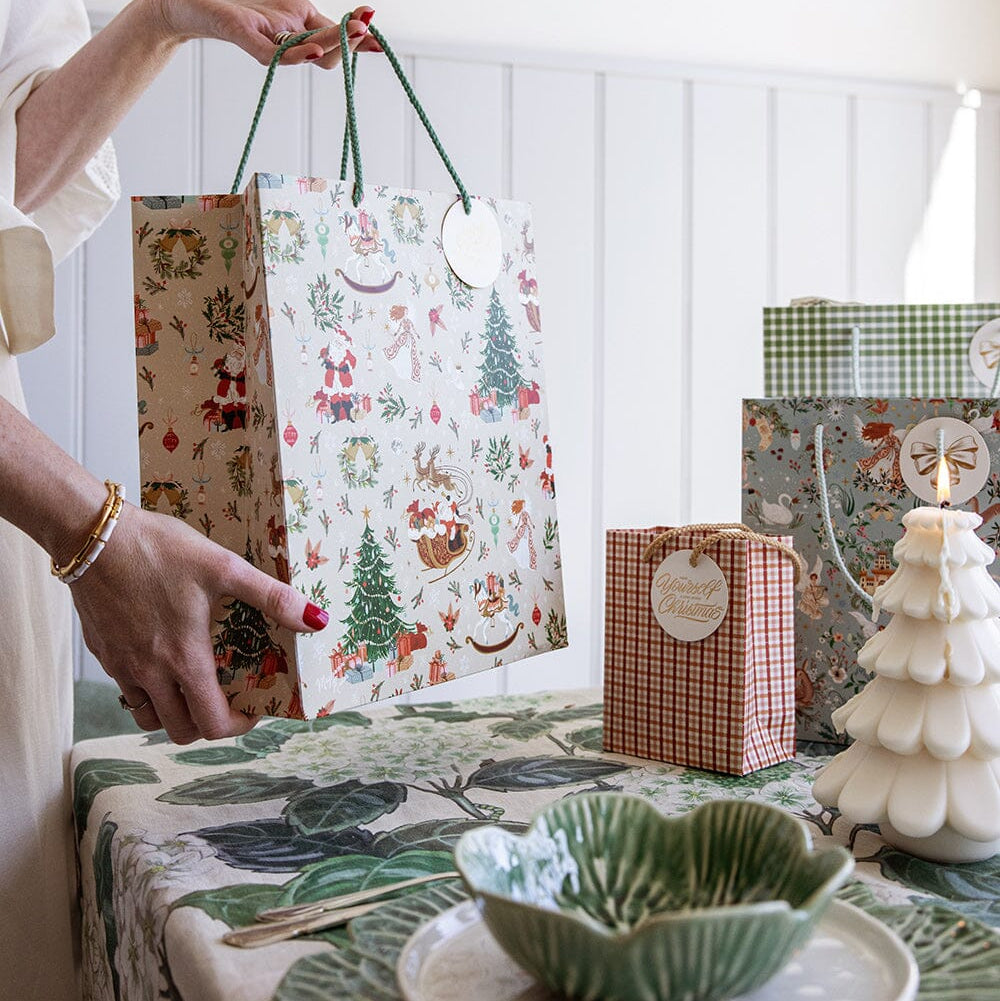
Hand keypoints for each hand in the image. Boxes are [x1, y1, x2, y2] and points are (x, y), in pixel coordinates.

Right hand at [70, 503, 328, 742]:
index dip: (238, 726)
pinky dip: (149, 692)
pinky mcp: (103, 652)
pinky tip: (163, 658)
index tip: (254, 706)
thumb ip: (271, 596)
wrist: (93, 535)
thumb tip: (315, 619)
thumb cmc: (158, 548)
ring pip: (149, 717)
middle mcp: (149, 672)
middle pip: (180, 730)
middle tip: (228, 696)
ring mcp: (121, 666)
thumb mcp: (224, 567)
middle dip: (209, 723)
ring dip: (175, 712)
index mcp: (183, 658)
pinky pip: (127, 691)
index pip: (211, 724)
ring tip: (196, 683)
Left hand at [147, 0, 380, 66]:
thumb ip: (310, 15)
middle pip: (326, 49)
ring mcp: (269, 41)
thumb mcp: (285, 2)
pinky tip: (312, 51)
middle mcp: (288, 38)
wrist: (188, 2)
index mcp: (299, 28)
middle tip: (366, 26)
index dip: (358, 40)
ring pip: (308, 52)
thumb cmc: (236, 1)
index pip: (334, 38)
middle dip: (349, 40)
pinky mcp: (247, 38)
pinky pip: (276, 55)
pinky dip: (296, 56)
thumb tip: (354, 15)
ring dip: (331, 45)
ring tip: (355, 31)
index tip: (379, 39)